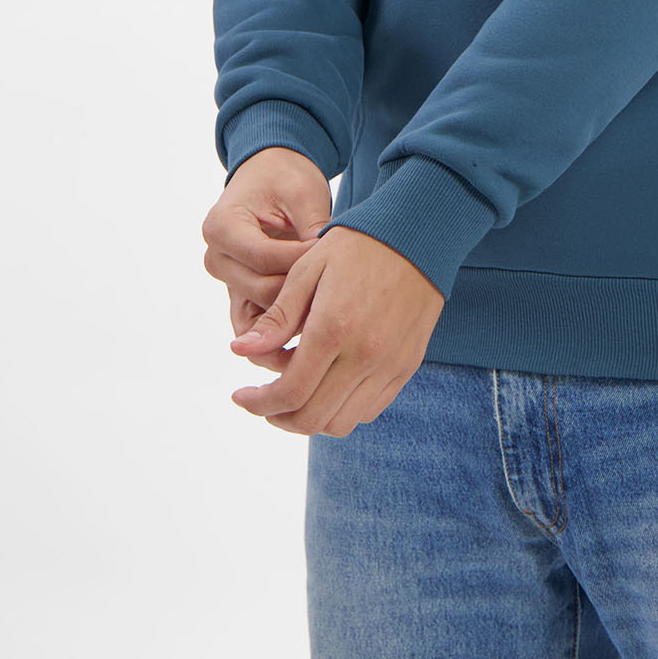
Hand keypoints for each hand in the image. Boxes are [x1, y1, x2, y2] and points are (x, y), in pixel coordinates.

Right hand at [201, 147, 331, 365]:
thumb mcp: (303, 194)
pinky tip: (316, 339)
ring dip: (294, 322)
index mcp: (222, 226)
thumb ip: (312, 230)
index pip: (265, 259)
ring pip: (258, 317)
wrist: (269, 176)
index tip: (338, 264)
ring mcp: (227, 280)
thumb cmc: (285, 179)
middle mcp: (216, 257)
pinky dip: (283, 333)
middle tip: (343, 302)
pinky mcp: (239, 295)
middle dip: (302, 296)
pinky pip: (257, 325)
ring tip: (332, 329)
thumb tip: (331, 269)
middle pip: (262, 291)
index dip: (303, 265)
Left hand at [228, 224, 446, 436]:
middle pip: (313, 418)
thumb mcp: (307, 270)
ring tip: (295, 392)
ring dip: (310, 418)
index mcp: (333, 328)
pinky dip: (342, 409)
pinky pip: (369, 409)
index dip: (258, 404)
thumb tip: (240, 351)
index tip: (241, 396)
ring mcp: (389, 364)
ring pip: (341, 422)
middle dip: (278, 417)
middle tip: (263, 402)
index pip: (290, 392)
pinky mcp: (406, 366)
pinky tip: (328, 385)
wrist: (417, 236)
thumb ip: (276, 318)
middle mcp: (364, 354)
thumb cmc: (355, 246)